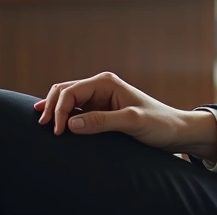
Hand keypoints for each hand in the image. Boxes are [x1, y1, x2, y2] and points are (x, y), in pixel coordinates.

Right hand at [33, 72, 216, 160]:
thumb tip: (71, 124)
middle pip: (64, 91)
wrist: (175, 131)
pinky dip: (62, 116)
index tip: (58, 132)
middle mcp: (100, 86)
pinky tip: (52, 123)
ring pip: (67, 100)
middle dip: (51, 107)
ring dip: (54, 110)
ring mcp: (99, 98)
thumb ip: (102, 121)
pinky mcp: (100, 111)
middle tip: (43, 128)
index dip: (59, 110)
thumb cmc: (159, 124)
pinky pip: (75, 110)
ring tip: (42, 125)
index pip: (71, 91)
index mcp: (106, 83)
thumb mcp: (132, 122)